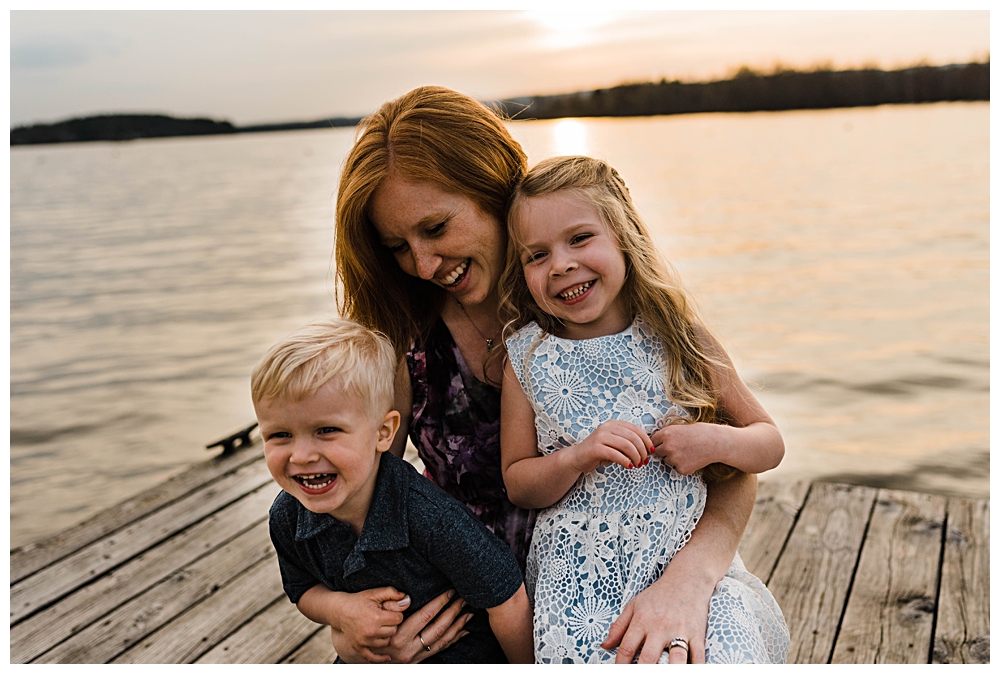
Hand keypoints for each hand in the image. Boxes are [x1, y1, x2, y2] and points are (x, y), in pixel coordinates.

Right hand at [324, 586, 409, 662]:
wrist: (339, 610)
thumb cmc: (358, 600)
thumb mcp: (374, 593)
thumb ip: (391, 593)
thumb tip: (407, 598)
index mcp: (376, 617)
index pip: (398, 618)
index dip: (396, 613)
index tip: (390, 611)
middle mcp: (370, 632)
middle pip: (393, 631)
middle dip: (392, 624)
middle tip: (384, 618)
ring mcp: (364, 642)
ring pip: (386, 642)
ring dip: (385, 635)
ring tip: (378, 626)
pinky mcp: (359, 648)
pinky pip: (372, 657)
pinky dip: (380, 658)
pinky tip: (388, 657)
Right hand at [335, 589, 472, 662]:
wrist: (355, 647)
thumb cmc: (366, 620)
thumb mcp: (373, 607)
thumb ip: (389, 600)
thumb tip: (408, 595)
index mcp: (397, 635)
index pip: (425, 615)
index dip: (440, 602)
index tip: (450, 591)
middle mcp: (406, 649)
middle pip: (438, 628)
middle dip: (453, 612)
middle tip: (464, 598)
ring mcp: (413, 657)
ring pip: (441, 641)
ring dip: (457, 627)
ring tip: (469, 613)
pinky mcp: (416, 662)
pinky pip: (439, 650)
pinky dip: (452, 640)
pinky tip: (462, 631)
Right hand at [570, 420, 650, 473]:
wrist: (577, 458)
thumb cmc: (599, 452)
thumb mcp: (615, 445)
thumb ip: (628, 444)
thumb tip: (648, 450)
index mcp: (613, 424)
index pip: (636, 429)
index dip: (646, 440)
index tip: (651, 451)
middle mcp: (607, 427)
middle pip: (633, 437)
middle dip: (642, 450)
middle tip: (645, 461)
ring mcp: (600, 436)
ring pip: (626, 445)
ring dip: (636, 457)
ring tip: (638, 465)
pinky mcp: (596, 448)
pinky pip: (616, 454)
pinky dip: (626, 461)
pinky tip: (629, 466)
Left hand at [601, 560, 716, 663]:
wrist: (687, 579)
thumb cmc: (659, 594)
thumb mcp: (634, 605)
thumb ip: (619, 626)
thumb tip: (604, 646)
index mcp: (642, 620)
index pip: (627, 648)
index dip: (621, 665)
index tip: (618, 673)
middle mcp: (660, 627)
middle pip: (649, 657)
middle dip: (643, 671)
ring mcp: (680, 631)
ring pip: (676, 659)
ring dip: (670, 670)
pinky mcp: (697, 634)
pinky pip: (698, 656)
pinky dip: (696, 668)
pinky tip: (690, 672)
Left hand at [651, 422, 726, 475]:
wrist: (716, 443)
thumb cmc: (699, 432)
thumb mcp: (679, 428)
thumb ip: (666, 434)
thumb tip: (652, 442)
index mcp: (666, 434)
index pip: (652, 441)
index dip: (658, 442)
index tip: (664, 442)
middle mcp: (668, 446)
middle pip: (657, 452)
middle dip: (663, 450)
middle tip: (678, 447)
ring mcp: (674, 459)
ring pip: (666, 460)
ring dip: (673, 458)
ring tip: (687, 451)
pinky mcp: (681, 469)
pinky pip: (676, 468)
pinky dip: (682, 465)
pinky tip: (692, 458)